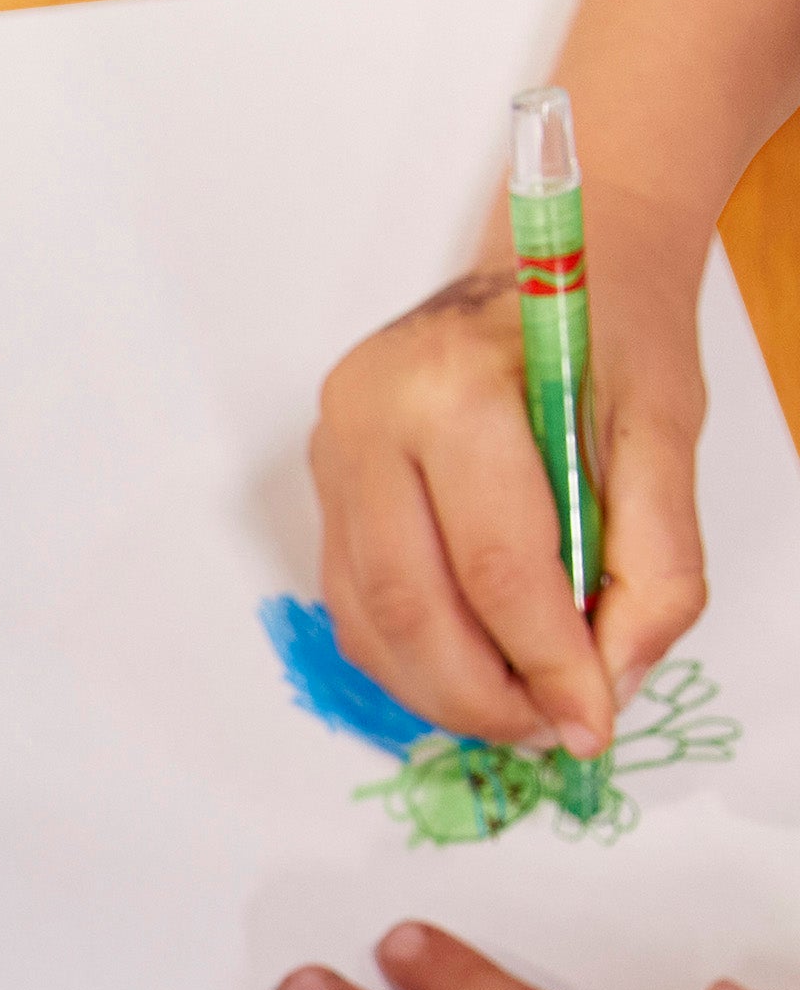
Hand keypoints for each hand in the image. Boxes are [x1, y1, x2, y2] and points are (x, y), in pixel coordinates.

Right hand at [308, 220, 707, 756]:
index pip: (496, 561)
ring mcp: (331, 455)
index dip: (548, 659)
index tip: (591, 720)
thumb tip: (617, 676)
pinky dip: (410, 656)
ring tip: (513, 714)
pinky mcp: (324, 486)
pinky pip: (352, 602)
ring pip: (367, 618)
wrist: (555, 255)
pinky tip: (467, 669)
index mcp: (451, 386)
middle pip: (410, 604)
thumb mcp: (665, 427)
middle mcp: (367, 419)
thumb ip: (657, 555)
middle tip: (547, 734)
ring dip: (439, 689)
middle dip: (482, 693)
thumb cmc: (610, 328)